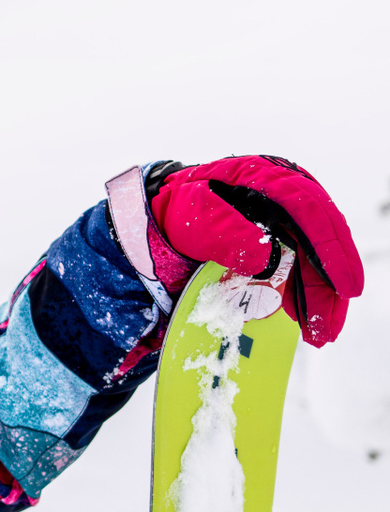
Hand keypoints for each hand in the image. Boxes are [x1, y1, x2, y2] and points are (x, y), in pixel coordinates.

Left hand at [150, 156, 364, 346]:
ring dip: (321, 297)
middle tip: (329, 327)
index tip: (345, 287)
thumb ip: (224, 230)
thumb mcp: (192, 213)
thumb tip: (265, 258)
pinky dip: (306, 294)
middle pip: (321, 241)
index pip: (310, 210)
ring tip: (321, 334)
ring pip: (316, 259)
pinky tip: (305, 319)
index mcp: (267, 177)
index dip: (332, 250)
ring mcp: (288, 218)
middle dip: (329, 287)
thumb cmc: (181, 208)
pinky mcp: (284, 239)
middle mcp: (287, 195)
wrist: (167, 213)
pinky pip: (303, 268)